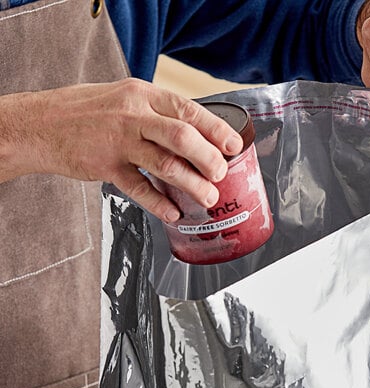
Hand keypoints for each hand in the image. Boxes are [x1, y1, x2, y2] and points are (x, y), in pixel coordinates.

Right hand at [0, 78, 242, 222]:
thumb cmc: (87, 111)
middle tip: (221, 175)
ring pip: (165, 164)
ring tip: (208, 198)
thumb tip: (198, 135)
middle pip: (182, 136)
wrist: (38, 124)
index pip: (188, 110)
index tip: (234, 146)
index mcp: (142, 95)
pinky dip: (159, 203)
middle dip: (209, 158)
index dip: (216, 129)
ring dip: (192, 184)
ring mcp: (118, 141)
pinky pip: (138, 188)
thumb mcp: (125, 98)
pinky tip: (173, 213)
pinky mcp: (105, 166)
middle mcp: (132, 115)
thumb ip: (158, 114)